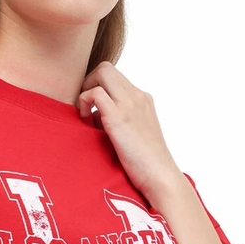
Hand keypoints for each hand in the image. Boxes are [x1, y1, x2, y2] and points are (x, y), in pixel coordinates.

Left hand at [78, 61, 180, 200]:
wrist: (160, 176)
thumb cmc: (145, 163)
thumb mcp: (133, 133)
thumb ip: (116, 119)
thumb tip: (93, 116)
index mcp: (143, 99)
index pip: (115, 76)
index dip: (98, 86)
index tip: (92, 109)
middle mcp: (138, 96)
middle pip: (106, 67)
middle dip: (88, 83)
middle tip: (85, 108)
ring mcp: (130, 104)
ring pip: (102, 72)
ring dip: (86, 91)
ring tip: (85, 116)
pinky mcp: (119, 117)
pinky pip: (95, 93)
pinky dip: (84, 103)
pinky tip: (86, 122)